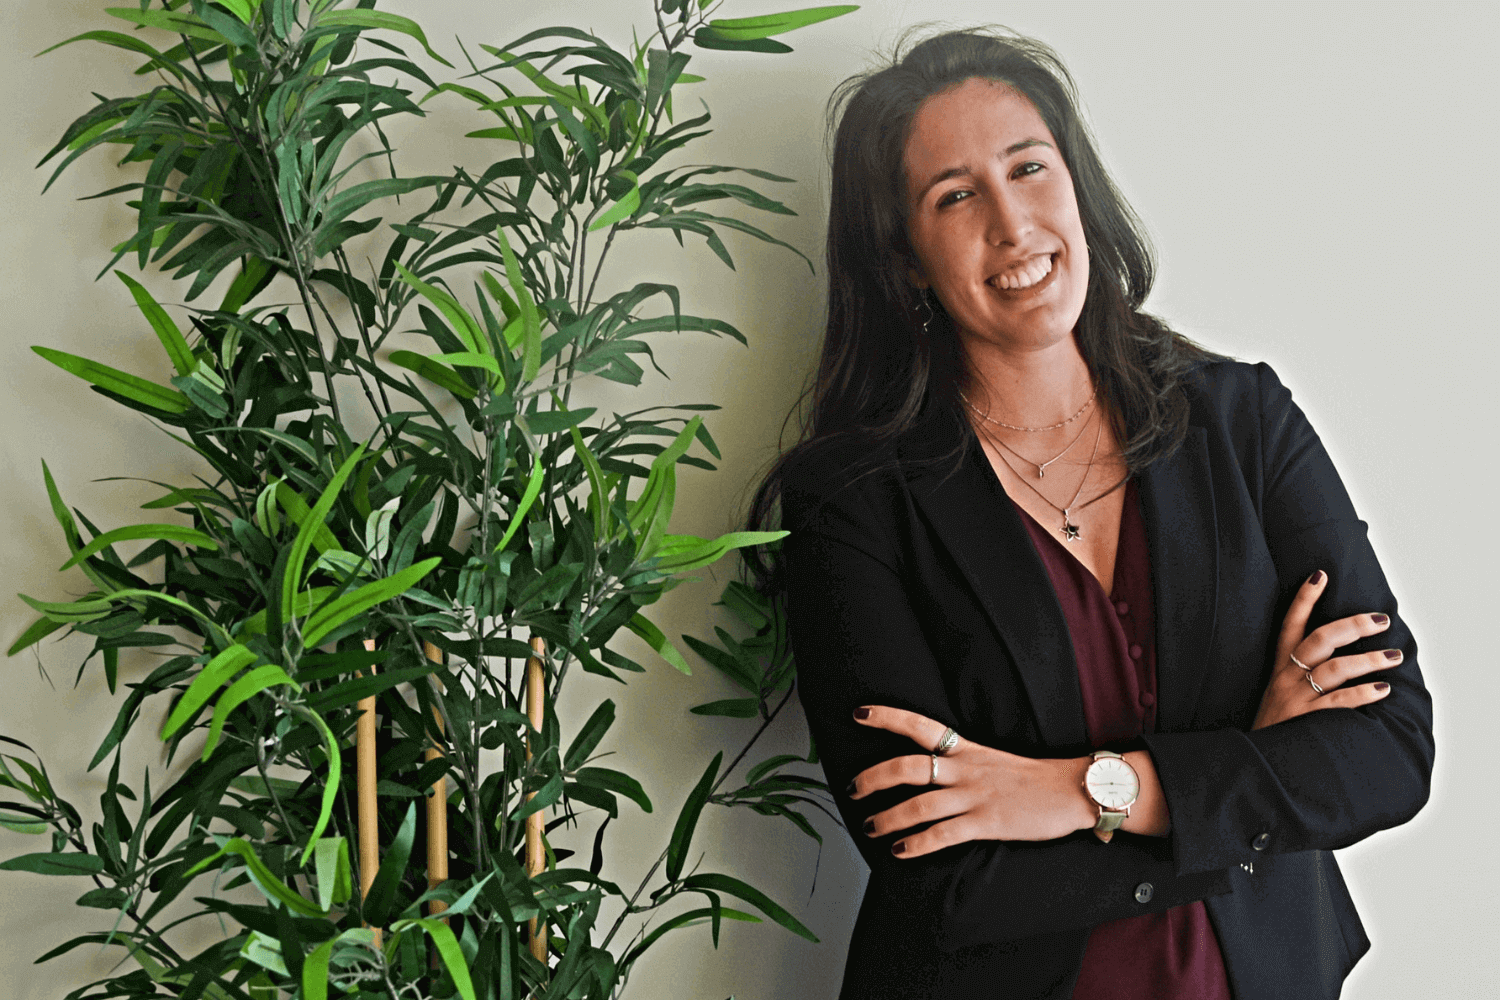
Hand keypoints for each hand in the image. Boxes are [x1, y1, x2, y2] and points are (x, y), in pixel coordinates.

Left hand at [847, 706, 1093, 856]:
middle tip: (852, 789)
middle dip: (874, 777)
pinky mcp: (988, 822)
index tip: (859, 712)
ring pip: (920, 805)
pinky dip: (918, 844)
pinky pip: (944, 834)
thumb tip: (926, 770)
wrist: (1073, 790)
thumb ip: (960, 762)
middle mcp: (965, 768)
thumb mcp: (991, 758)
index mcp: (966, 748)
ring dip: (888, 818)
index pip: (919, 724)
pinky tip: (900, 851)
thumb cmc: (1032, 778)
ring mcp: (975, 796)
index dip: (887, 716)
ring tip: (870, 827)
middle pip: (908, 766)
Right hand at [1252, 570, 1399, 729]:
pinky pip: (1340, 701)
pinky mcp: (1307, 719)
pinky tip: (1383, 689)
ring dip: (1369, 660)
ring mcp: (1297, 698)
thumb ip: (1300, 676)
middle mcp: (1287, 677)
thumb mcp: (1278, 695)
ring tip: (1394, 657)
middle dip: (1353, 626)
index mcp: (1280, 668)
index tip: (1320, 575)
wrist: (1254, 760)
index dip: (1303, 599)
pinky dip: (1363, 693)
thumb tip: (1338, 658)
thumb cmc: (1275, 727)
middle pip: (1320, 640)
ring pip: (1335, 668)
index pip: (1290, 625)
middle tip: (1381, 619)